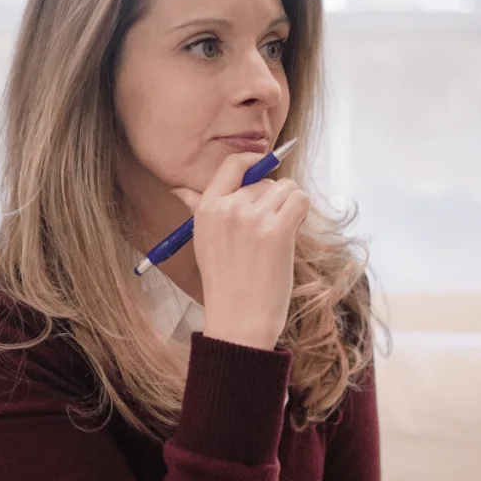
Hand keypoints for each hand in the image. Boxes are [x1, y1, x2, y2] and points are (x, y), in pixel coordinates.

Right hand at [170, 150, 309, 350]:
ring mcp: (252, 218)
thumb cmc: (224, 283)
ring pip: (287, 189)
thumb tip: (179, 189)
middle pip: (266, 181)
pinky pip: (300, 201)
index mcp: (207, 208)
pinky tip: (291, 233)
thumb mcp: (203, 240)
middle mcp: (228, 208)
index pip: (232, 164)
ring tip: (277, 236)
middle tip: (266, 232)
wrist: (238, 319)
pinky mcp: (277, 231)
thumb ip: (197, 208)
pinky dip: (301, 214)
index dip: (253, 161)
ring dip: (289, 208)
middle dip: (274, 201)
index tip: (263, 167)